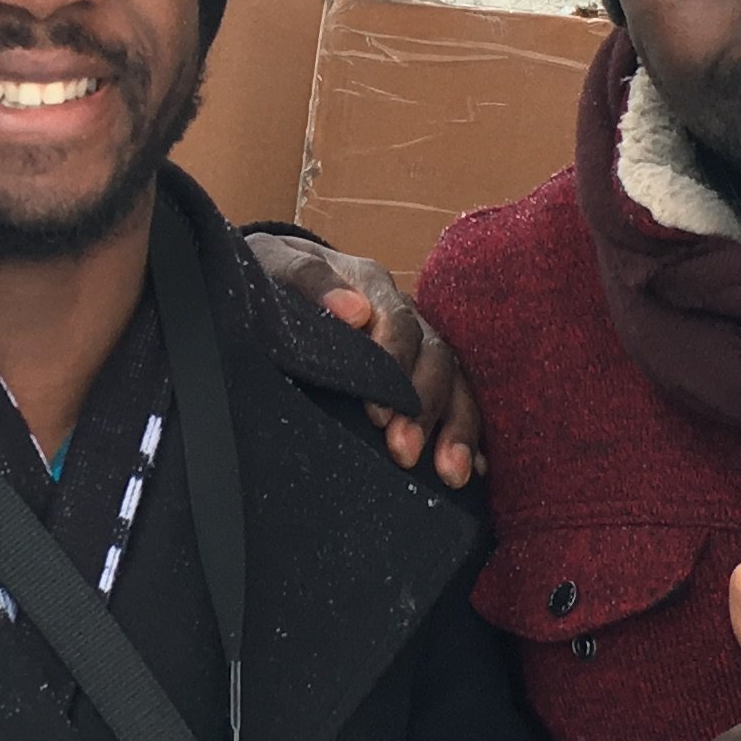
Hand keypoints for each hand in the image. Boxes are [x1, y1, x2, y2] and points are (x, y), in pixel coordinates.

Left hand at [240, 236, 483, 486]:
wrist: (269, 279)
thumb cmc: (266, 275)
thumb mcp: (273, 264)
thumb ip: (309, 279)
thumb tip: (354, 312)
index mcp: (369, 284)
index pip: (398, 322)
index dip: (395, 366)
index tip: (376, 413)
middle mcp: (401, 313)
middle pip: (435, 356)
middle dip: (425, 408)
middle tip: (404, 453)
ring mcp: (414, 343)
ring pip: (453, 381)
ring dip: (456, 428)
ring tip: (452, 475)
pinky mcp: (417, 372)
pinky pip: (456, 400)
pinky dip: (468, 434)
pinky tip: (475, 468)